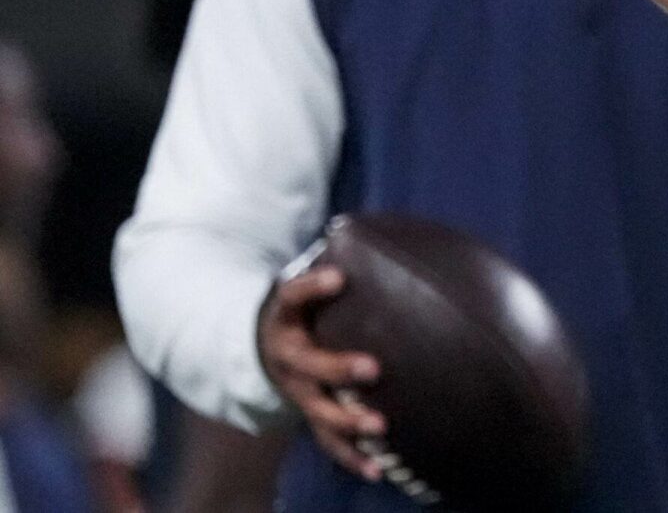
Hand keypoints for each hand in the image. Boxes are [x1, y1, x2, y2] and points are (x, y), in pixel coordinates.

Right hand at [256, 265, 386, 480]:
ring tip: (380, 426)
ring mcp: (296, 390)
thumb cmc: (303, 305)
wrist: (261, 345)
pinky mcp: (308, 414)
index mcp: (285, 317)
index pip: (293, 296)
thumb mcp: (306, 280)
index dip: (312, 286)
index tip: (337, 276)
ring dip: (348, 420)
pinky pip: (328, 441)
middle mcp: (287, 357)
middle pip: (309, 365)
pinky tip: (378, 469)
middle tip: (373, 367)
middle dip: (339, 367)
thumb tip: (376, 224)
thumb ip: (333, 260)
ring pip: (318, 410)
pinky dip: (352, 456)